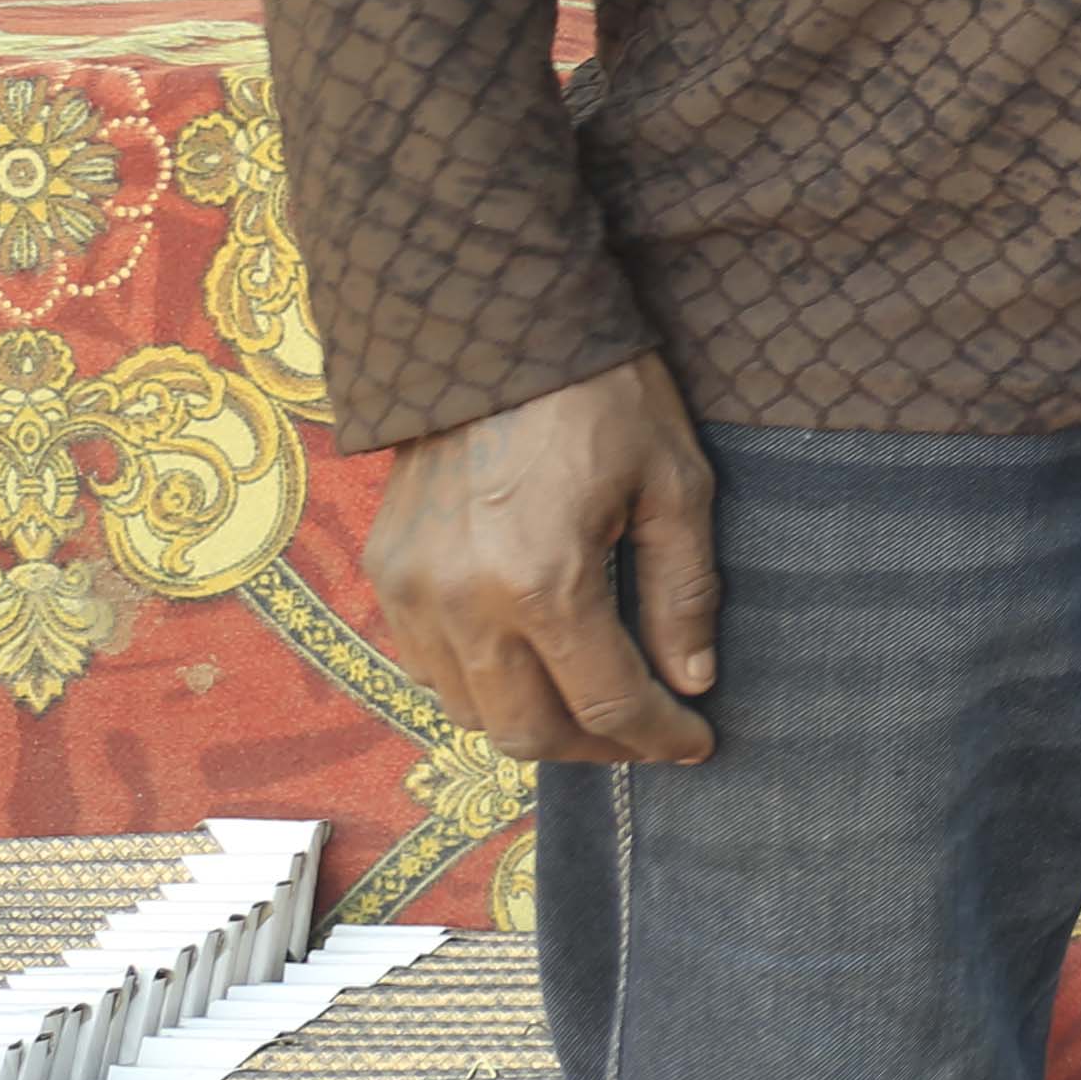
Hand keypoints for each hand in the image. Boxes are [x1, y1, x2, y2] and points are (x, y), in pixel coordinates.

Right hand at [366, 351, 719, 765]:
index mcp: (544, 583)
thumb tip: (691, 680)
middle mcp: (464, 604)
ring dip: (534, 722)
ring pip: (469, 711)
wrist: (494, 330)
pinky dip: (480, 685)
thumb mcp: (674, 483)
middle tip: (645, 734)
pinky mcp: (384, 572)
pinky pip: (428, 667)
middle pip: (527, 732)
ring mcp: (412, 593)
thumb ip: (682, 592)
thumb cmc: (601, 396)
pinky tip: (528, 663)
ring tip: (591, 702)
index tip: (696, 743)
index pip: (608, 703)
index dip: (659, 735)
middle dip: (595, 749)